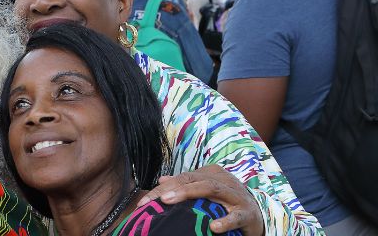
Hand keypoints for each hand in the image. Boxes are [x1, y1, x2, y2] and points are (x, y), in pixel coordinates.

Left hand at [137, 165, 263, 235]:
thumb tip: (162, 180)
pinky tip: (214, 227)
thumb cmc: (226, 203)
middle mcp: (223, 180)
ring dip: (190, 194)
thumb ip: (186, 185)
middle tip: (157, 198)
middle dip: (173, 188)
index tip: (144, 201)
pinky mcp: (247, 213)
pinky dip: (225, 221)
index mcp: (211, 173)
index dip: (162, 188)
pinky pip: (236, 216)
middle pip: (194, 180)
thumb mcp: (206, 191)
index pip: (183, 177)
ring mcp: (236, 195)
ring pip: (212, 189)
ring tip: (171, 201)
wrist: (256, 216)